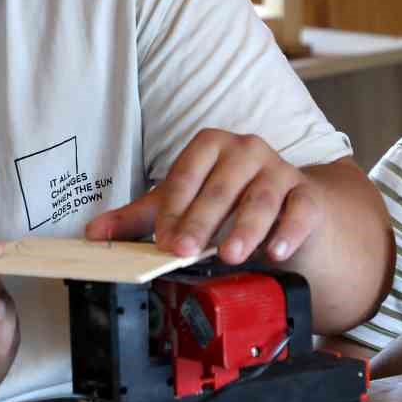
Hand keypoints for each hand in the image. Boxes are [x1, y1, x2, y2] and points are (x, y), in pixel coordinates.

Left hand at [85, 129, 318, 263]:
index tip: (165, 239)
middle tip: (187, 251)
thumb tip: (94, 234)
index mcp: (211, 146)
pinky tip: (276, 251)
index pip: (188, 174)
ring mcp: (280, 170)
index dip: (175, 209)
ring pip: (262, 197)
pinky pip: (300, 209)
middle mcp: (247, 150)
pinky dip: (289, 231)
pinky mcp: (306, 194)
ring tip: (231, 255)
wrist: (284, 204)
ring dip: (246, 228)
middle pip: (222, 187)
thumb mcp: (181, 205)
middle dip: (202, 221)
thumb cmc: (227, 200)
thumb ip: (139, 219)